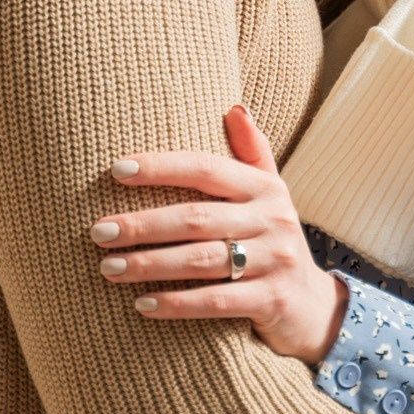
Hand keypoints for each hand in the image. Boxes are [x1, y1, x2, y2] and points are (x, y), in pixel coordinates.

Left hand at [94, 105, 348, 366]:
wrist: (314, 307)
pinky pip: (216, 300)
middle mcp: (272, 219)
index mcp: (265, 187)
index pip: (206, 168)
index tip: (116, 170)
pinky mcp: (272, 300)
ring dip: (150, 264)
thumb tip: (234, 107)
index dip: (161, 166)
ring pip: (202, 260)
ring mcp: (275, 261)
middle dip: (143, 224)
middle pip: (196, 218)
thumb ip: (252, 152)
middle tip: (98, 231)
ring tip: (108, 268)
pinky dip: (176, 304)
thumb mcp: (271, 194)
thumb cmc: (273, 242)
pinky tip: (141, 304)